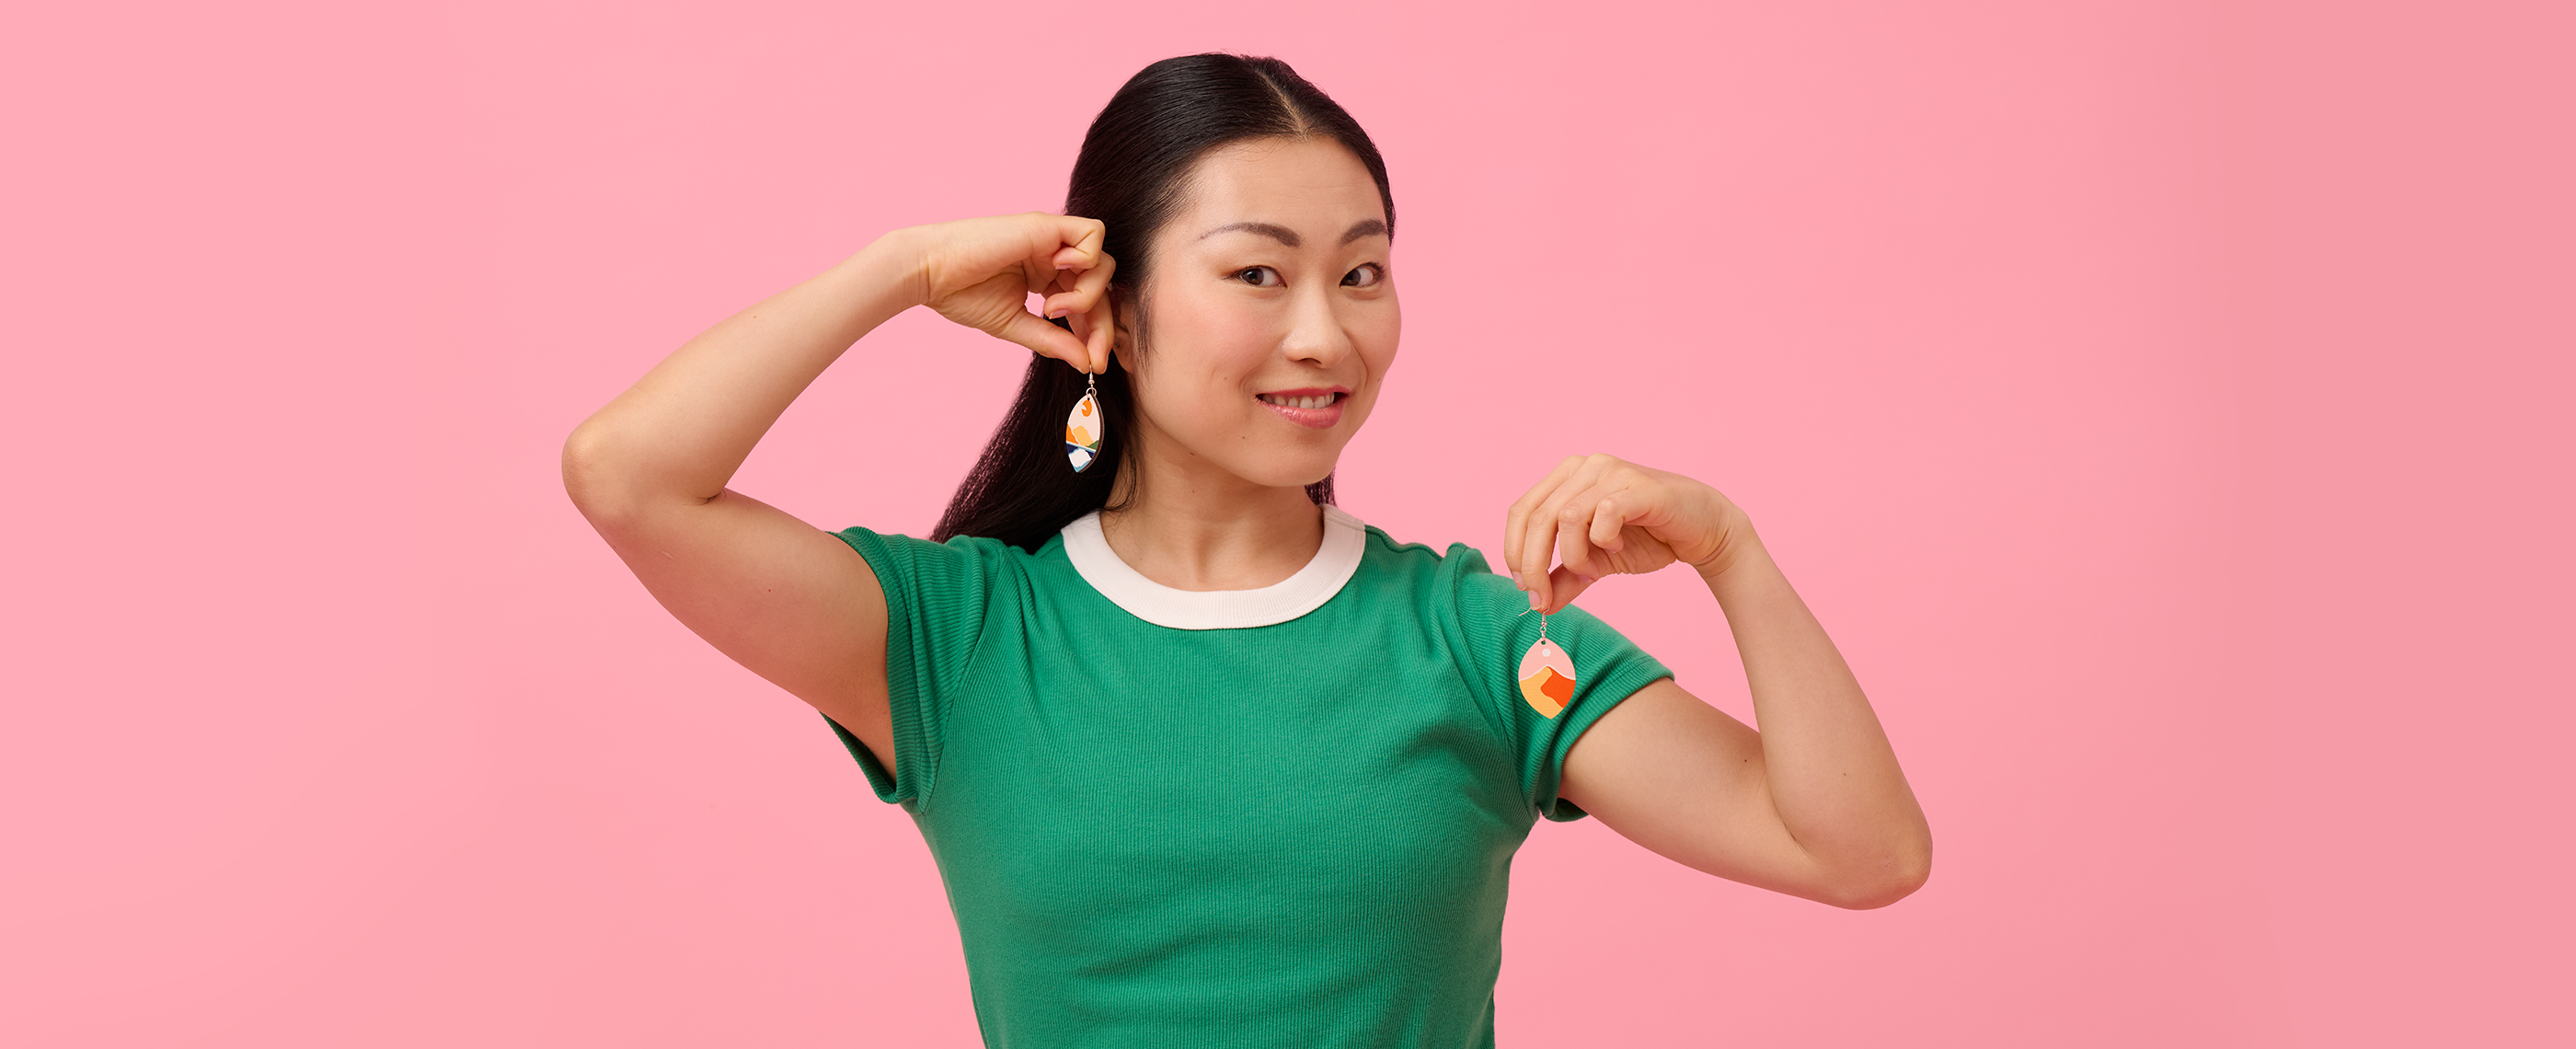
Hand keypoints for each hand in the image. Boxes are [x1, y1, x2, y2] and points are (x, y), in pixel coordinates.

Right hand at [907, 213, 1117, 373]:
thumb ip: (1053, 341)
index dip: (1097, 333)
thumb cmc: (962, 295)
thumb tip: (1087, 363)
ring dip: (1089, 295)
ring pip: (1103, 264)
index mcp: (1046, 278)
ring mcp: (1051, 240)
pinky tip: (1057, 275)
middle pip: (1102, 286)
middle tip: (1094, 354)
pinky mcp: (1046, 225)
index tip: (1094, 364)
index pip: (1088, 304)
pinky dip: (1086, 257)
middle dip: (1102, 324)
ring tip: (1053, 310)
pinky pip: (1093, 233)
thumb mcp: (1016, 325)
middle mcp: (1053, 257)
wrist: (929, 273)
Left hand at [1503, 454, 1756, 612]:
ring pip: (1565, 517)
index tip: (1525, 589)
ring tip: (1595, 568)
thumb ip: (1566, 578)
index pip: (1521, 511)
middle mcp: (1584, 467)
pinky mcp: (1637, 486)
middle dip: (1534, 565)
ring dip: (1574, 555)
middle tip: (1543, 598)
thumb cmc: (1648, 539)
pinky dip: (1603, 540)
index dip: (1514, 552)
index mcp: (1566, 477)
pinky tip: (1618, 546)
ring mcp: (1611, 471)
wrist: (1702, 531)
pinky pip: (1603, 515)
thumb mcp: (1597, 563)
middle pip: (1536, 517)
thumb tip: (1538, 606)